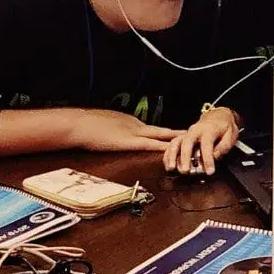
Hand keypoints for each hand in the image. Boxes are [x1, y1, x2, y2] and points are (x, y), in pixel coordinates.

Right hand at [69, 109, 183, 151]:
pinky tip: (171, 151)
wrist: (79, 123)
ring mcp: (133, 133)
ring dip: (174, 141)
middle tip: (195, 134)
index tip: (181, 134)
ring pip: (159, 137)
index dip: (168, 133)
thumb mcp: (107, 124)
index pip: (154, 129)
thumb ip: (117, 129)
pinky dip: (160, 148)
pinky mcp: (128, 142)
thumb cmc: (87, 126)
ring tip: (190, 141)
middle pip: (162, 131)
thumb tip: (120, 135)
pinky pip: (148, 145)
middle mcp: (137, 126)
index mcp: (132, 123)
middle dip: (178, 134)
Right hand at [163, 107, 239, 175]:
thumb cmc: (224, 127)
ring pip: (175, 142)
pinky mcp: (182, 138)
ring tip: (171, 169)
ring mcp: (187, 134)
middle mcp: (196, 130)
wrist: (218, 117)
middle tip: (186, 171)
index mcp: (209, 129)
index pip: (207, 144)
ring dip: (172, 156)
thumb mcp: (231, 134)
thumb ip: (224, 146)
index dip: (208, 159)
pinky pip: (171, 145)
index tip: (210, 172)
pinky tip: (168, 165)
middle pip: (187, 142)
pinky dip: (168, 155)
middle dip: (184, 157)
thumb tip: (215, 157)